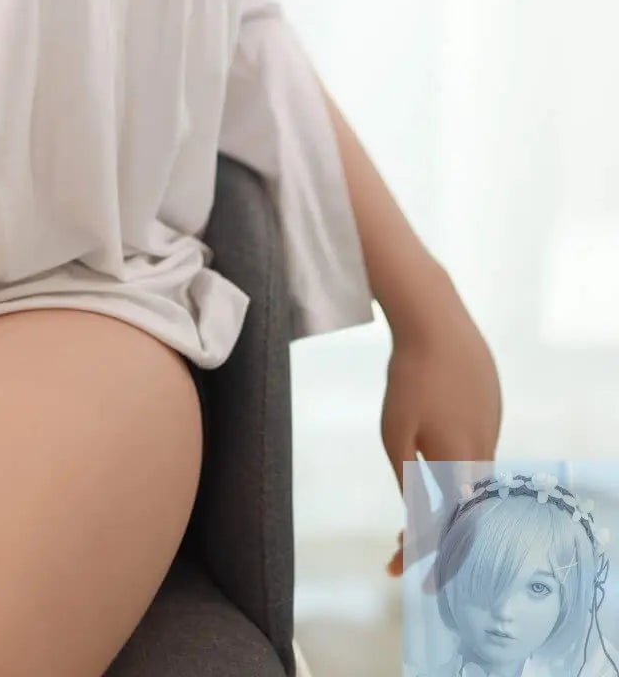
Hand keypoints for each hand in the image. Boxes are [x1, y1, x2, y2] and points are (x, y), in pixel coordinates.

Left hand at [378, 275, 502, 578]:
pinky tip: (439, 467)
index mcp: (460, 462)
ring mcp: (492, 428)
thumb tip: (417, 515)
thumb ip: (409, 477)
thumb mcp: (396, 431)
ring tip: (417, 510)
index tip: (396, 568)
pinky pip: (478, 451)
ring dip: (447, 500)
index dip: (422, 551)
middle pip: (464, 509)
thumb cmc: (410, 375)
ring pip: (473, 480)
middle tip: (401, 545)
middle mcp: (484, 452)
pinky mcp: (492, 409)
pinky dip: (457, 469)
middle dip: (434, 532)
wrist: (437, 320)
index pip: (447, 524)